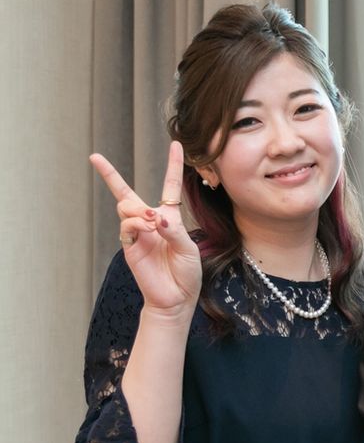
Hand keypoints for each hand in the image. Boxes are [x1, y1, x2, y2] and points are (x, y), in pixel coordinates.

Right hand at [91, 141, 201, 315]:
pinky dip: (136, 224)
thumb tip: (154, 216)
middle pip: (125, 192)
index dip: (173, 165)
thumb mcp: (189, 250)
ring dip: (137, 210)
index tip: (177, 143)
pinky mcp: (129, 246)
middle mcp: (150, 221)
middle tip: (95, 158)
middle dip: (109, 174)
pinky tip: (146, 229)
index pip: (170, 186)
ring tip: (151, 223)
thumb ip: (174, 231)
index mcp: (169, 218)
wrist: (175, 299)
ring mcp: (137, 233)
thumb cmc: (186, 274)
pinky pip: (126, 226)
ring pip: (126, 207)